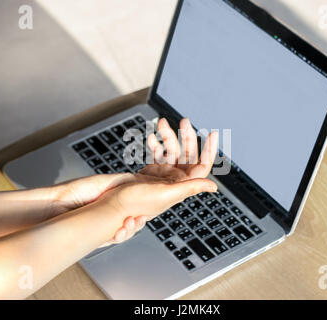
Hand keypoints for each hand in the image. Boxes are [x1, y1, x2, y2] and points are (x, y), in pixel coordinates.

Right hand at [99, 117, 218, 245]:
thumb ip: (190, 188)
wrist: (113, 205)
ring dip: (168, 136)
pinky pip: (158, 154)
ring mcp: (163, 175)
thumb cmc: (137, 203)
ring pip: (172, 151)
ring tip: (161, 123)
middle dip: (187, 136)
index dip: (210, 150)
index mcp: (181, 186)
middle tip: (184, 121)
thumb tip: (214, 187)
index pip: (202, 165)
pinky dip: (155, 144)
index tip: (212, 133)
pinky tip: (150, 137)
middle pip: (188, 154)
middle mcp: (175, 180)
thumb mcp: (166, 194)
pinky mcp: (151, 172)